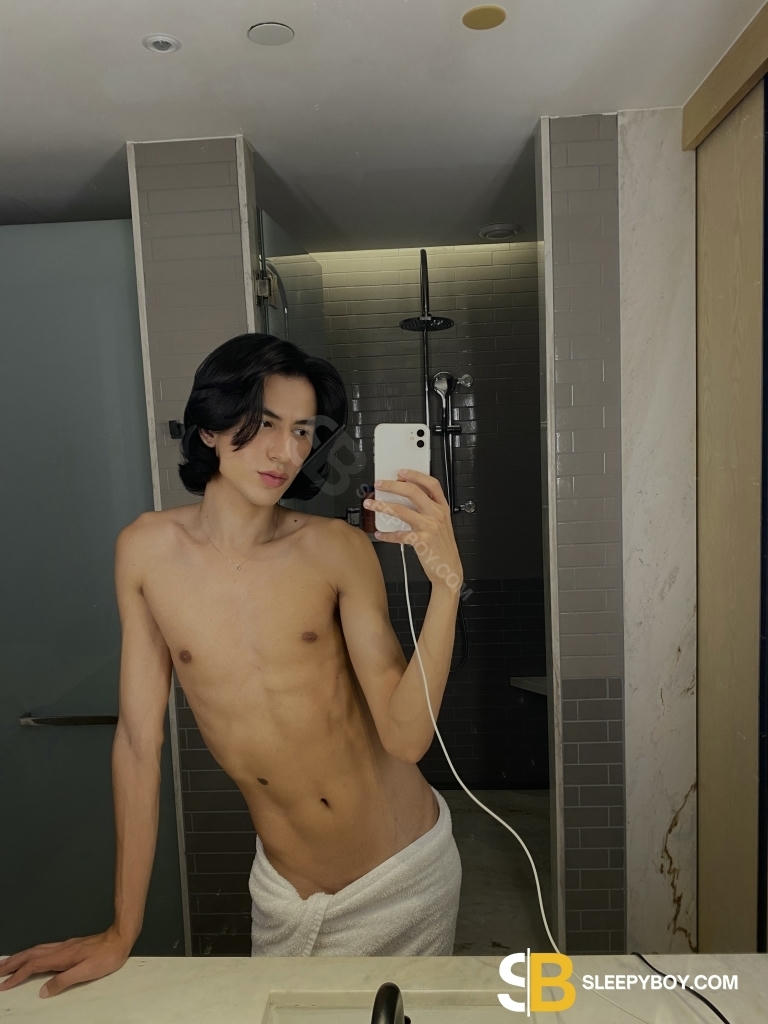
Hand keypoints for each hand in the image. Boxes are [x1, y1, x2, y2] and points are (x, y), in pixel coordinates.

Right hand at [0, 925, 131, 998]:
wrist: (120, 938)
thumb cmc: (106, 956)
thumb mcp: (86, 972)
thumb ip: (63, 981)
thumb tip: (43, 991)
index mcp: (61, 957)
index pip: (33, 966)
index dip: (17, 976)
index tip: (4, 984)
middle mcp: (60, 949)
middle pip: (30, 955)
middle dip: (12, 963)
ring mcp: (64, 946)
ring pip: (36, 950)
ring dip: (19, 957)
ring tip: (8, 963)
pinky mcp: (69, 946)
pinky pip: (44, 948)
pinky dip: (31, 953)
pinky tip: (32, 955)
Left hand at [366, 468, 463, 590]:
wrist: (450, 569)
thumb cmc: (442, 548)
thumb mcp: (440, 524)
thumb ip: (427, 510)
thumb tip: (403, 499)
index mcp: (442, 508)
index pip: (431, 483)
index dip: (415, 474)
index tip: (401, 472)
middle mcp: (436, 514)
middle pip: (412, 491)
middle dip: (392, 485)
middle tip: (379, 484)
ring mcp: (429, 527)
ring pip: (401, 510)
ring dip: (382, 505)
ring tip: (371, 504)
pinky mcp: (421, 541)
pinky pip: (399, 535)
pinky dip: (386, 535)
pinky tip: (379, 534)